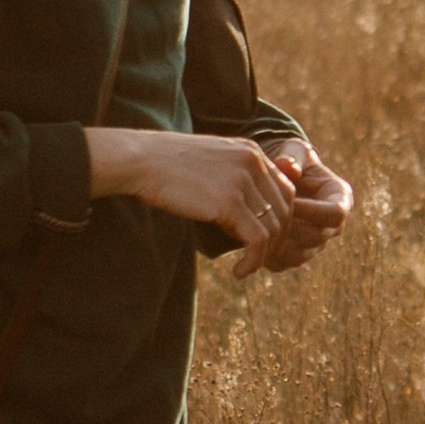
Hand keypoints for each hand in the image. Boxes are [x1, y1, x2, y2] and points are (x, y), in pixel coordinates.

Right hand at [87, 125, 300, 248]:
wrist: (139, 161)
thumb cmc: (164, 168)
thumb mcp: (210, 166)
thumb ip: (233, 183)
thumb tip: (242, 219)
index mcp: (252, 151)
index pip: (285, 190)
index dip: (279, 219)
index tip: (264, 241)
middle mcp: (254, 162)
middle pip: (285, 209)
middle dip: (277, 239)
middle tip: (259, 259)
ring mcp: (243, 181)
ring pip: (274, 226)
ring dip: (265, 254)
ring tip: (248, 268)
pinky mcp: (229, 202)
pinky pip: (257, 239)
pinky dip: (254, 260)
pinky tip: (240, 272)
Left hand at [231, 138, 352, 275]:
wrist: (278, 177)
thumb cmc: (290, 159)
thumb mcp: (293, 151)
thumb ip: (292, 157)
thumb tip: (289, 167)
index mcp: (340, 198)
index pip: (336, 213)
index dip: (313, 210)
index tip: (289, 200)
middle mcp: (332, 225)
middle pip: (317, 237)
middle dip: (291, 228)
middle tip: (266, 218)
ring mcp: (315, 243)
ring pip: (300, 255)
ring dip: (276, 245)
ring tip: (254, 231)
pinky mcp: (295, 253)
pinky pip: (283, 262)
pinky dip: (265, 254)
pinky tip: (246, 241)